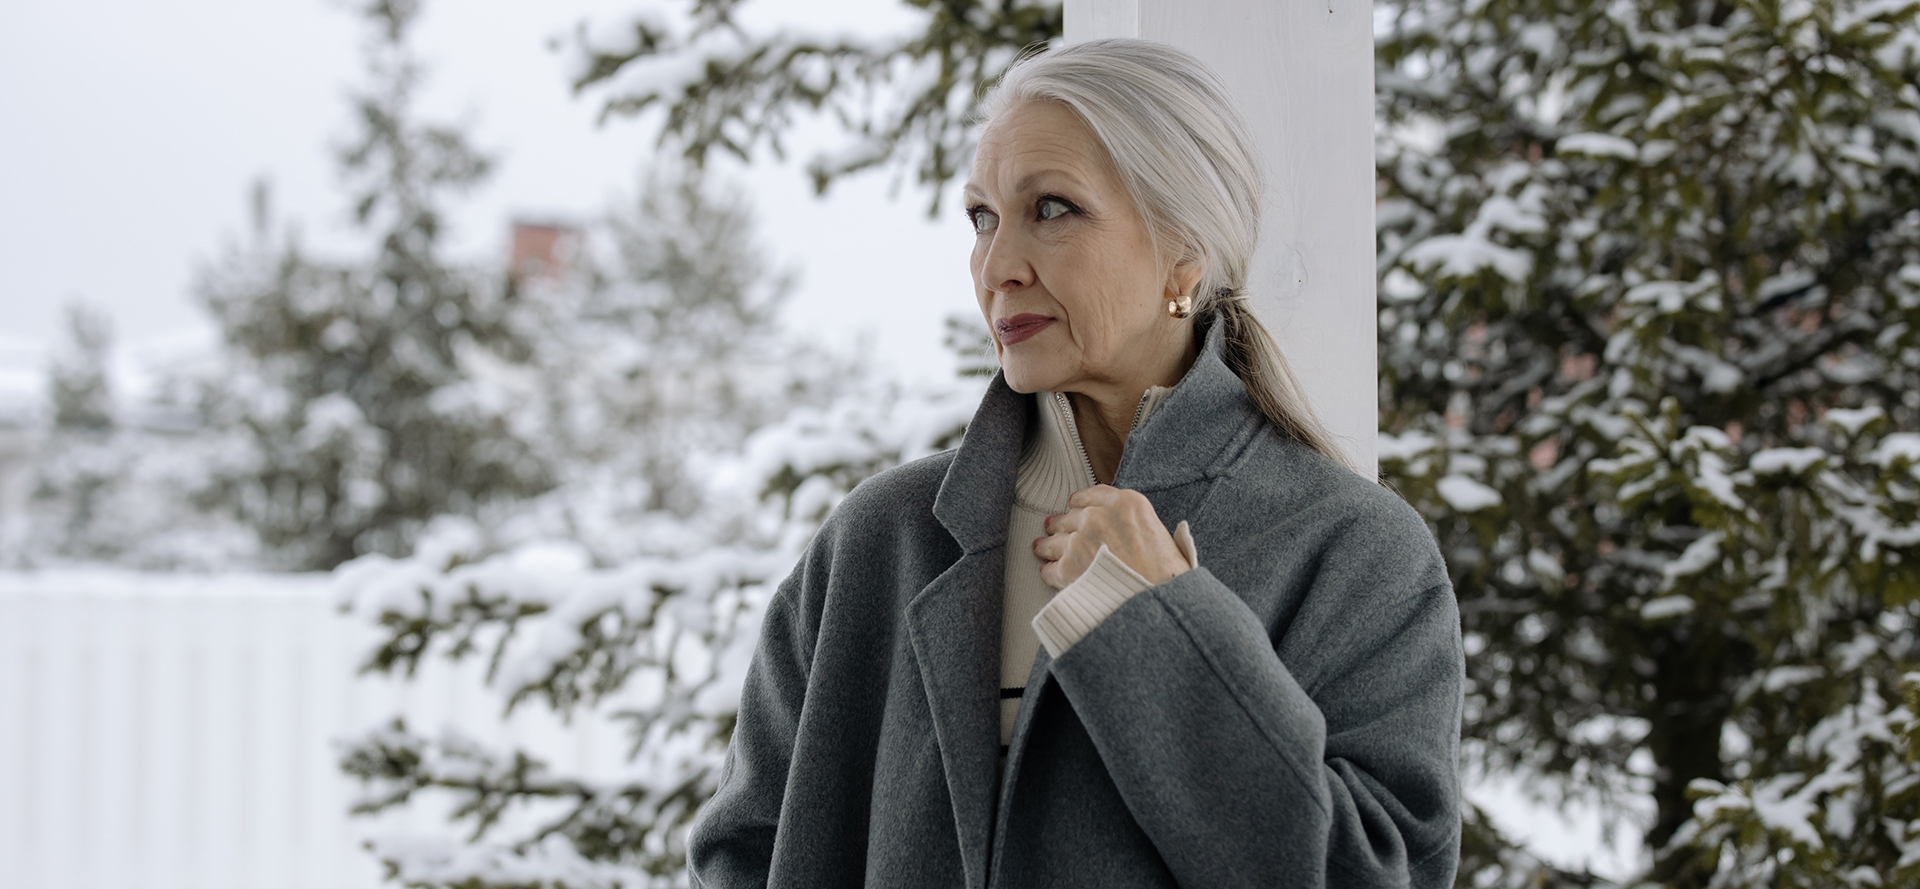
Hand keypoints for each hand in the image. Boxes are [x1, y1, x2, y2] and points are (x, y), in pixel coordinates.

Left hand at [1032, 485, 1191, 589]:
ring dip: (1049, 545)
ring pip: (1053, 539)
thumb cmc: (1168, 575)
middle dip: (1064, 525)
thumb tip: (1130, 529)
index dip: (1081, 503)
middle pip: (1070, 516)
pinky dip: (1050, 572)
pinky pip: (1049, 568)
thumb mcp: (1165, 534)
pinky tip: (1050, 572)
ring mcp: (1079, 540)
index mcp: (1126, 504)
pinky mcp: (1067, 567)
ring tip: (1043, 548)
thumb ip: (1140, 523)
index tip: (1076, 507)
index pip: (1092, 494)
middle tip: (1057, 529)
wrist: (1157, 601)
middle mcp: (1098, 517)